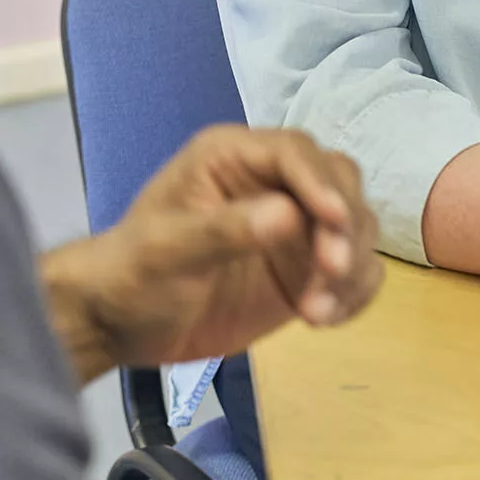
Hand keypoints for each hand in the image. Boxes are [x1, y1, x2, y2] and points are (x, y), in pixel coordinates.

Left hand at [38, 126, 381, 381]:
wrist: (123, 326)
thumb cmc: (131, 276)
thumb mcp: (165, 251)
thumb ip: (223, 231)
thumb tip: (288, 215)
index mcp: (233, 157)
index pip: (295, 153)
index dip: (321, 184)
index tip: (334, 222)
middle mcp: (272, 182)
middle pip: (340, 183)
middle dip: (345, 226)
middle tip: (331, 273)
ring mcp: (294, 227)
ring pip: (356, 227)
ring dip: (351, 267)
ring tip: (316, 313)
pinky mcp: (305, 269)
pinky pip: (354, 272)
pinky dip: (353, 293)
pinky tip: (321, 320)